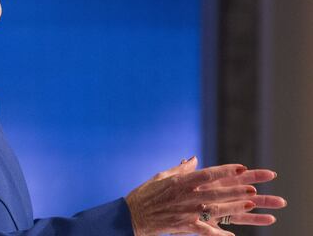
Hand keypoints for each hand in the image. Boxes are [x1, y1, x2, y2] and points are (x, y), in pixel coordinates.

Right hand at [125, 156, 285, 235]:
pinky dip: (218, 233)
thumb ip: (181, 169)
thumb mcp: (162, 176)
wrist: (133, 215)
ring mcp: (186, 211)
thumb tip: (194, 159)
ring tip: (250, 203)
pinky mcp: (184, 225)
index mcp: (181, 181)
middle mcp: (186, 196)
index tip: (241, 167)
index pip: (208, 174)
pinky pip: (205, 230)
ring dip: (234, 206)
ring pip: (215, 209)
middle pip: (216, 191)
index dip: (226, 170)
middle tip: (253, 187)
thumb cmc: (146, 194)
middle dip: (236, 189)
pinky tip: (231, 235)